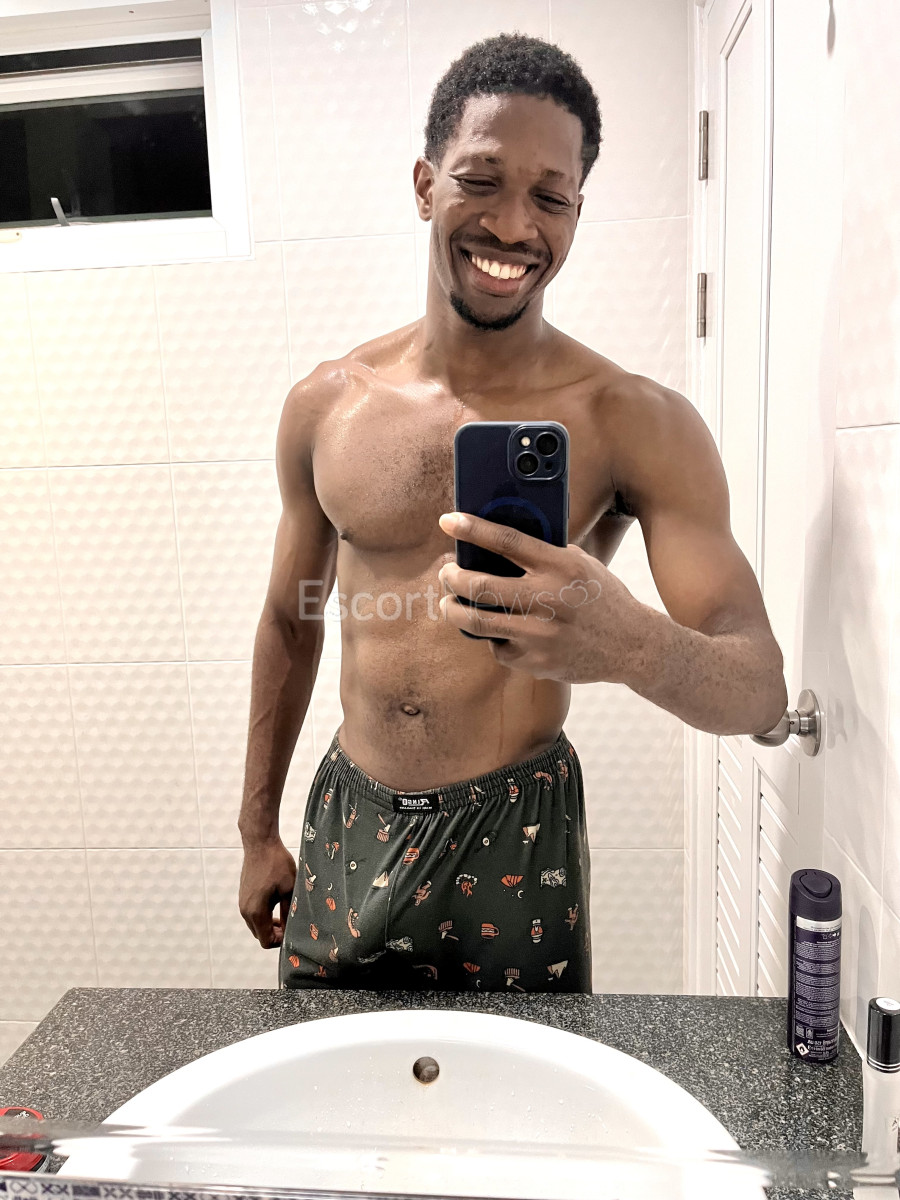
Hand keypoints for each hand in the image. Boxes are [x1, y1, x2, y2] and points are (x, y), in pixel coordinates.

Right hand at [239, 838, 296, 948]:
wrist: (260, 843)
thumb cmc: (276, 863)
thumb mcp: (289, 889)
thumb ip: (289, 913)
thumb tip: (291, 930)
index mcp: (256, 912)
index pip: (266, 941)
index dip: (280, 941)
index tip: (292, 931)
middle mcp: (245, 910)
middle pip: (260, 935)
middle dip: (275, 934)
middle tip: (290, 923)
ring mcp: (242, 902)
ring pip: (256, 924)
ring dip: (269, 924)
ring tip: (285, 914)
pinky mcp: (243, 895)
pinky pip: (253, 914)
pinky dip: (264, 915)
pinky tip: (276, 904)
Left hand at [437, 511, 647, 684]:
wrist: (632, 645)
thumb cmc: (601, 598)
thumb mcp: (580, 564)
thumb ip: (544, 554)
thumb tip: (495, 543)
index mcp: (560, 566)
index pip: (506, 541)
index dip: (472, 529)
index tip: (448, 521)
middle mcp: (547, 599)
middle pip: (479, 585)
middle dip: (451, 577)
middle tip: (447, 573)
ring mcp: (539, 634)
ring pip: (476, 621)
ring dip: (453, 610)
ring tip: (449, 603)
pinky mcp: (535, 661)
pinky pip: (497, 646)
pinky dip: (493, 638)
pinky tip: (498, 630)